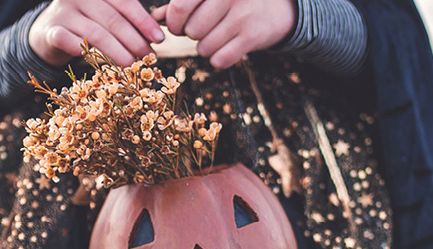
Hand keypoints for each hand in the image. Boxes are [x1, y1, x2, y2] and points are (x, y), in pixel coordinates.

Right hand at [30, 0, 165, 66]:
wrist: (47, 32)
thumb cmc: (85, 23)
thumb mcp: (105, 15)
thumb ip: (126, 19)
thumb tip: (155, 37)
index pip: (124, 2)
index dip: (143, 21)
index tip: (159, 39)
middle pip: (113, 20)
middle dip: (134, 40)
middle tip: (148, 56)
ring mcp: (63, 13)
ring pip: (97, 34)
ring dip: (118, 52)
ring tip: (133, 64)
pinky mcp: (52, 32)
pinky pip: (73, 44)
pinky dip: (90, 55)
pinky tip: (103, 65)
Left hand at [151, 0, 294, 68]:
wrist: (277, 9)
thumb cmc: (234, 1)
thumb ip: (182, 4)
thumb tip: (155, 18)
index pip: (180, 6)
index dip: (174, 21)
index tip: (178, 25)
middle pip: (191, 31)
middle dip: (192, 35)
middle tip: (203, 29)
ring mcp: (242, 15)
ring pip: (204, 47)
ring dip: (206, 47)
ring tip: (218, 36)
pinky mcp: (253, 36)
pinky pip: (219, 60)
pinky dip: (219, 58)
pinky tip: (228, 47)